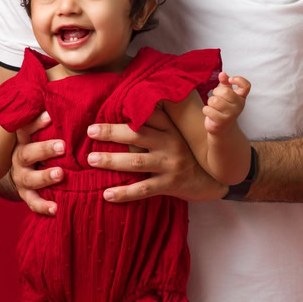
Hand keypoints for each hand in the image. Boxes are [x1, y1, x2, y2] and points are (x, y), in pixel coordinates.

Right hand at [9, 111, 63, 215]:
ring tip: (60, 174)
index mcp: (24, 140)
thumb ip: (54, 115)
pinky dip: (43, 206)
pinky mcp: (27, 194)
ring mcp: (22, 178)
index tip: (50, 116)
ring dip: (44, 176)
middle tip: (62, 146)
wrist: (29, 170)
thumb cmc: (48, 144)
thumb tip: (63, 89)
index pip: (25, 127)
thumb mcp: (48, 129)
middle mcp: (20, 158)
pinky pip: (33, 202)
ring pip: (30, 178)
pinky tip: (56, 208)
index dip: (36, 122)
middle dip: (44, 149)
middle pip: (27, 152)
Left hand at [86, 106, 226, 203]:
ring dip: (112, 160)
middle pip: (137, 135)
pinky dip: (124, 192)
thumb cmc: (188, 154)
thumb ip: (158, 124)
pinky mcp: (169, 185)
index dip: (127, 110)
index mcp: (171, 129)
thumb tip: (129, 110)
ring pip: (137, 161)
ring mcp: (170, 165)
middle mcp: (171, 143)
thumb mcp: (178, 135)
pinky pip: (143, 189)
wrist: (212, 181)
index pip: (148, 115)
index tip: (106, 107)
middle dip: (112, 132)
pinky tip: (106, 194)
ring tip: (91, 160)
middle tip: (90, 131)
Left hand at [203, 73, 250, 133]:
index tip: (230, 79)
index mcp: (241, 97)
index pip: (246, 86)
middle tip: (216, 97)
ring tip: (214, 107)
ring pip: (214, 101)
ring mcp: (231, 115)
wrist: (221, 128)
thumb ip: (225, 83)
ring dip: (210, 102)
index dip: (238, 80)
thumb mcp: (225, 94)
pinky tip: (211, 114)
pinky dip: (206, 110)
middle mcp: (239, 106)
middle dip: (216, 92)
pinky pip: (208, 110)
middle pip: (225, 92)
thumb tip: (222, 74)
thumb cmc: (223, 107)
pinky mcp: (222, 122)